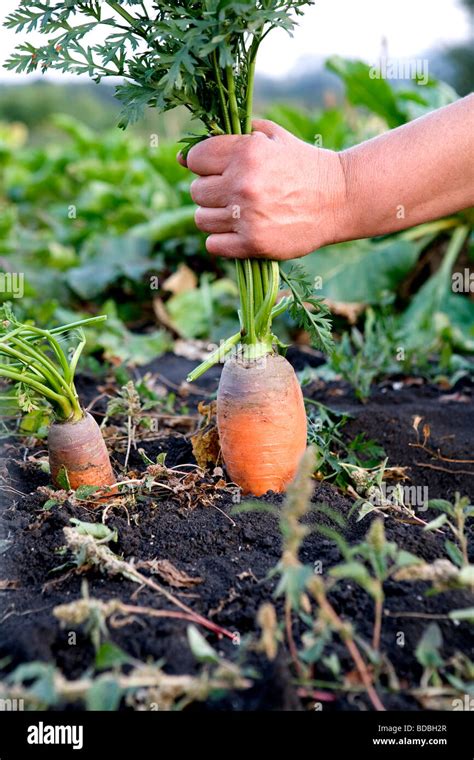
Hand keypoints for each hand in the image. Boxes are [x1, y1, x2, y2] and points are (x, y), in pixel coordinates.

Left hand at [180, 119, 346, 259]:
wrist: (339, 199)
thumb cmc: (302, 164)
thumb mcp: (272, 136)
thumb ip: (231, 136)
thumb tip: (183, 155)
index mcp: (245, 152)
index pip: (195, 159)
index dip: (204, 163)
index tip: (219, 168)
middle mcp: (242, 184)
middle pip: (196, 191)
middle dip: (210, 191)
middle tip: (232, 192)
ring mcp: (247, 216)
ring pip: (201, 219)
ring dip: (214, 216)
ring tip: (236, 212)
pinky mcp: (253, 244)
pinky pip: (214, 244)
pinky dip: (222, 240)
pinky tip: (239, 231)